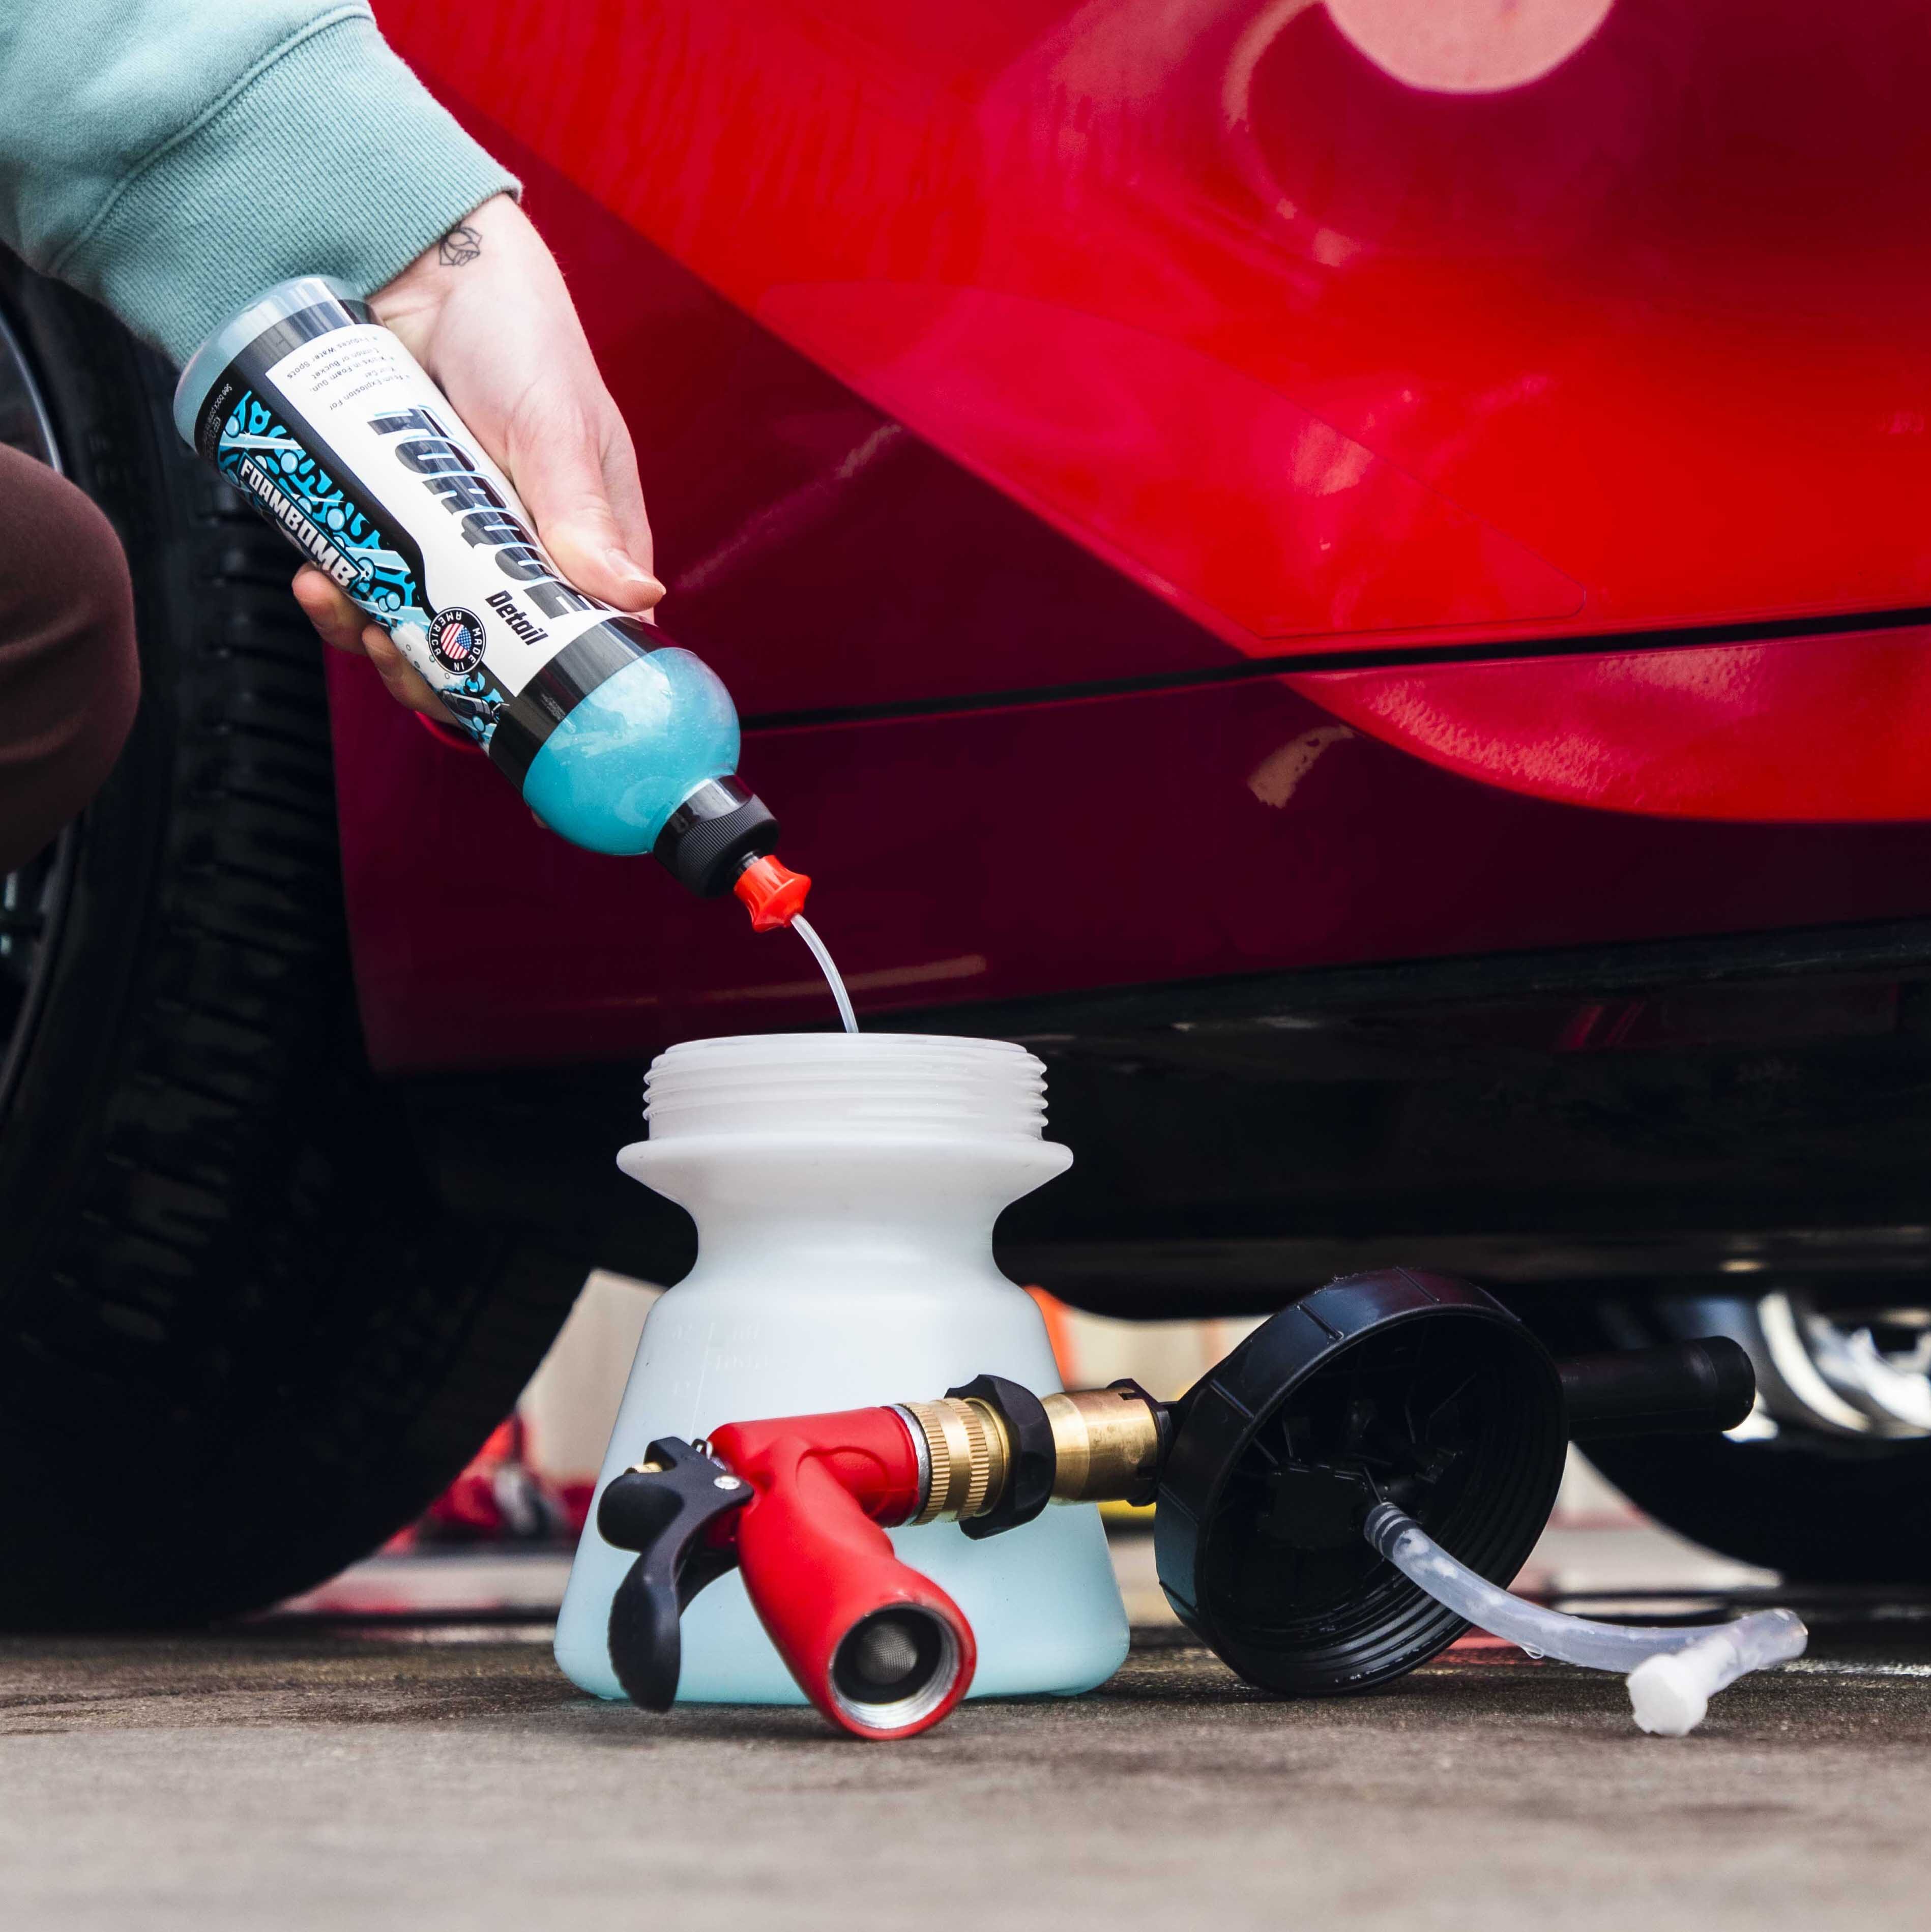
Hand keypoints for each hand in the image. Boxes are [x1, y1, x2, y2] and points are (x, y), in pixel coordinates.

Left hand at [291, 193, 662, 719]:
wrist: (418, 262)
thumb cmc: (518, 333)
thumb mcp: (558, 427)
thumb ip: (586, 514)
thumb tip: (637, 595)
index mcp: (585, 544)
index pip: (579, 641)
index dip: (542, 682)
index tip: (502, 691)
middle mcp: (518, 555)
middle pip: (489, 654)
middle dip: (441, 669)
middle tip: (402, 645)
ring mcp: (447, 544)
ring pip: (419, 630)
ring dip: (377, 637)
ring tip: (346, 604)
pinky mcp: (385, 523)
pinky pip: (364, 584)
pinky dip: (336, 596)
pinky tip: (315, 575)